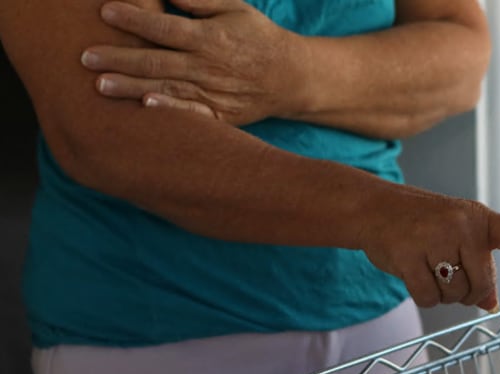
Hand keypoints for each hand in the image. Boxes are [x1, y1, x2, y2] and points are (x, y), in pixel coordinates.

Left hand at [81, 0, 301, 124]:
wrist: (292, 78)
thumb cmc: (257, 37)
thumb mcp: (234, 8)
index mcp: (211, 37)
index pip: (164, 26)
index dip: (134, 19)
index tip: (105, 12)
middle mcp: (211, 66)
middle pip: (157, 60)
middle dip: (119, 57)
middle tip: (85, 55)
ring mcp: (216, 93)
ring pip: (167, 88)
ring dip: (132, 87)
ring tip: (100, 85)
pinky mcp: (221, 115)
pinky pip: (193, 113)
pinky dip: (171, 110)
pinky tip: (147, 106)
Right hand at [360, 185, 499, 311]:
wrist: (374, 208)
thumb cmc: (422, 225)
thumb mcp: (456, 237)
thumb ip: (478, 267)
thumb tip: (489, 304)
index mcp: (479, 220)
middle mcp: (462, 225)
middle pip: (481, 285)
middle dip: (466, 292)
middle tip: (447, 271)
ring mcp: (435, 238)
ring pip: (455, 294)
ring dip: (443, 293)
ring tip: (427, 264)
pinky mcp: (409, 254)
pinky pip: (429, 297)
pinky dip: (423, 295)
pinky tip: (413, 272)